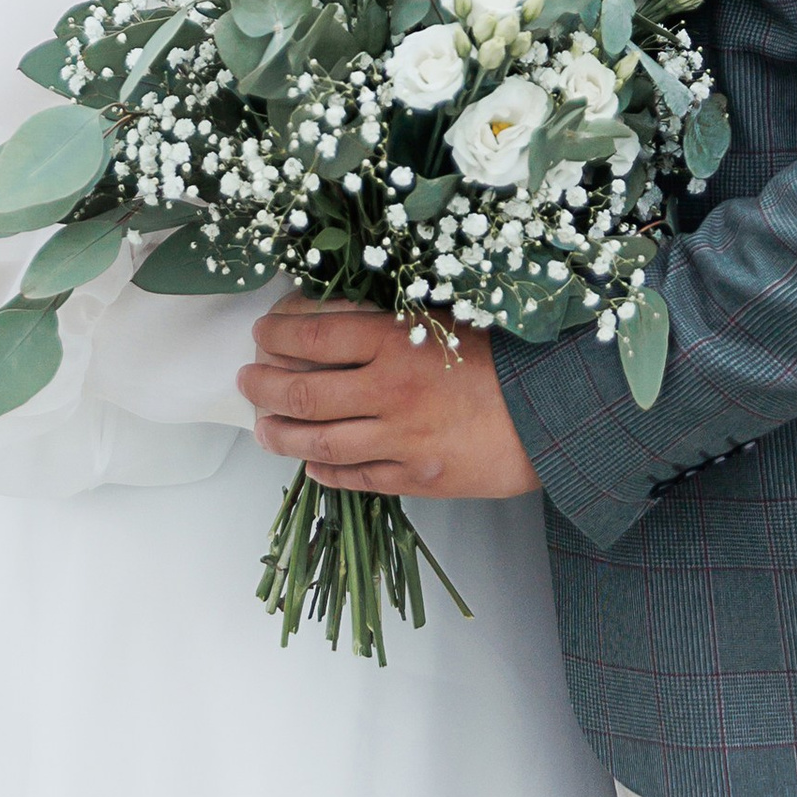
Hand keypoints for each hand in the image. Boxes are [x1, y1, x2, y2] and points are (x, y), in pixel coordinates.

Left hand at [238, 297, 540, 500]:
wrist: (551, 412)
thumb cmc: (501, 355)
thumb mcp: (441, 318)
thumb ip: (387, 320)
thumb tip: (330, 318)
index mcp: (395, 340)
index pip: (313, 334)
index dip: (278, 334)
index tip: (262, 332)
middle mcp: (388, 392)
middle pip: (303, 392)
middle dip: (263, 386)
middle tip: (246, 379)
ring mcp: (399, 441)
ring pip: (319, 441)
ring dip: (280, 434)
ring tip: (261, 426)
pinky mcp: (415, 479)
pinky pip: (354, 477)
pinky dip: (323, 469)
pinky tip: (308, 462)